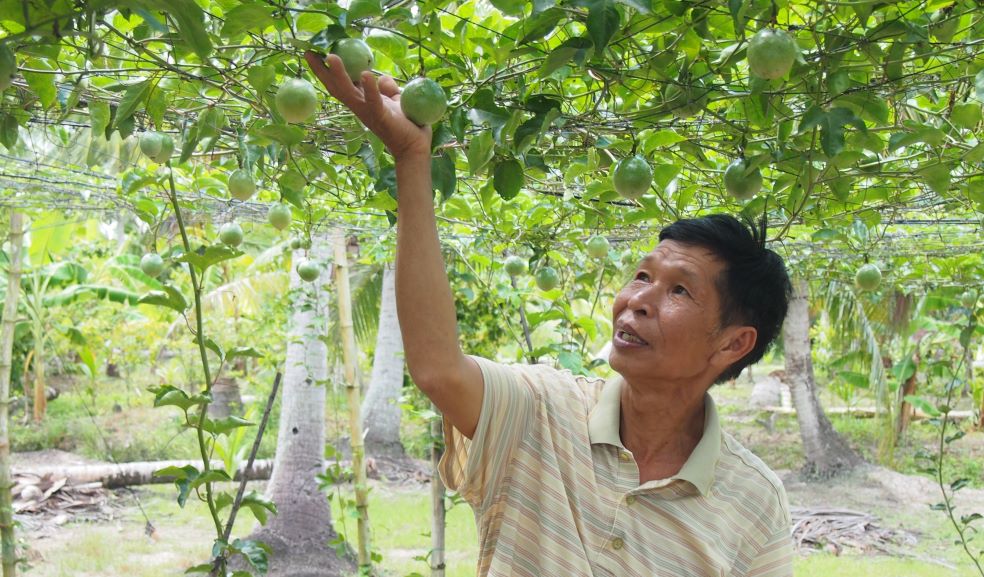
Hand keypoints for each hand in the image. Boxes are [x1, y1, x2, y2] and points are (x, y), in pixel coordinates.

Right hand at [304, 51, 431, 160]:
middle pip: (337, 87)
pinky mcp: (382, 117)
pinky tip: (366, 74)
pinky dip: (370, 88)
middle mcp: (361, 107)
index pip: (342, 83)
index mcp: (363, 101)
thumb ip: (388, 89)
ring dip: (340, 75)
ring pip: (349, 93)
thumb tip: (382, 78)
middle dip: (322, 71)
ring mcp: (369, 112)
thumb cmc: (406, 126)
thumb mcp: (396, 101)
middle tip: (309, 52)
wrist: (415, 149)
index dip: (328, 69)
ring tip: (332, 57)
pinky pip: (374, 101)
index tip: (315, 53)